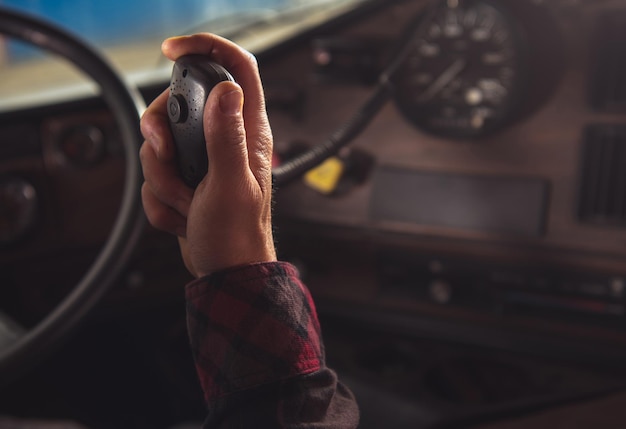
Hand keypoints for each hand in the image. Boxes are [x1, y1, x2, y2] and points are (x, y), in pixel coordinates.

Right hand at [140, 33, 276, 277]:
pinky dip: (161, 200)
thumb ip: (226, 137)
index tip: (172, 50)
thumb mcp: (231, 185)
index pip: (236, 69)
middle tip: (168, 160)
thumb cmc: (238, 236)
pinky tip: (185, 216)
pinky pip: (155, 175)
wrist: (225, 273)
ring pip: (159, 144)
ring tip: (188, 202)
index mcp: (247, 131)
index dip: (207, 48)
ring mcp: (202, 159)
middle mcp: (225, 139)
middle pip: (177, 104)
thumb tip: (226, 90)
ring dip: (163, 180)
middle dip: (162, 136)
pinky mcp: (185, 179)